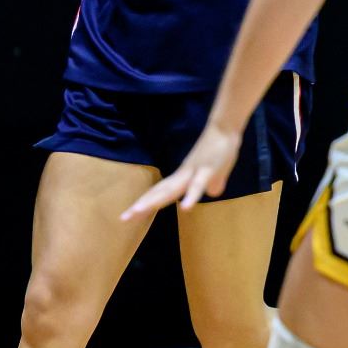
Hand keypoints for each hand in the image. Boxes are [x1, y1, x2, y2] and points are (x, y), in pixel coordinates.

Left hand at [121, 123, 242, 218]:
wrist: (223, 129)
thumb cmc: (218, 151)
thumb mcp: (215, 174)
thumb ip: (212, 184)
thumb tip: (212, 193)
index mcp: (182, 178)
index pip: (159, 193)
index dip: (145, 204)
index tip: (129, 216)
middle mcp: (182, 176)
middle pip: (159, 193)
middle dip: (141, 206)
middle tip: (124, 218)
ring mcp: (193, 173)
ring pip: (171, 190)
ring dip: (154, 201)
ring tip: (139, 211)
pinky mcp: (206, 171)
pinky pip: (197, 186)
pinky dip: (191, 197)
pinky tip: (186, 208)